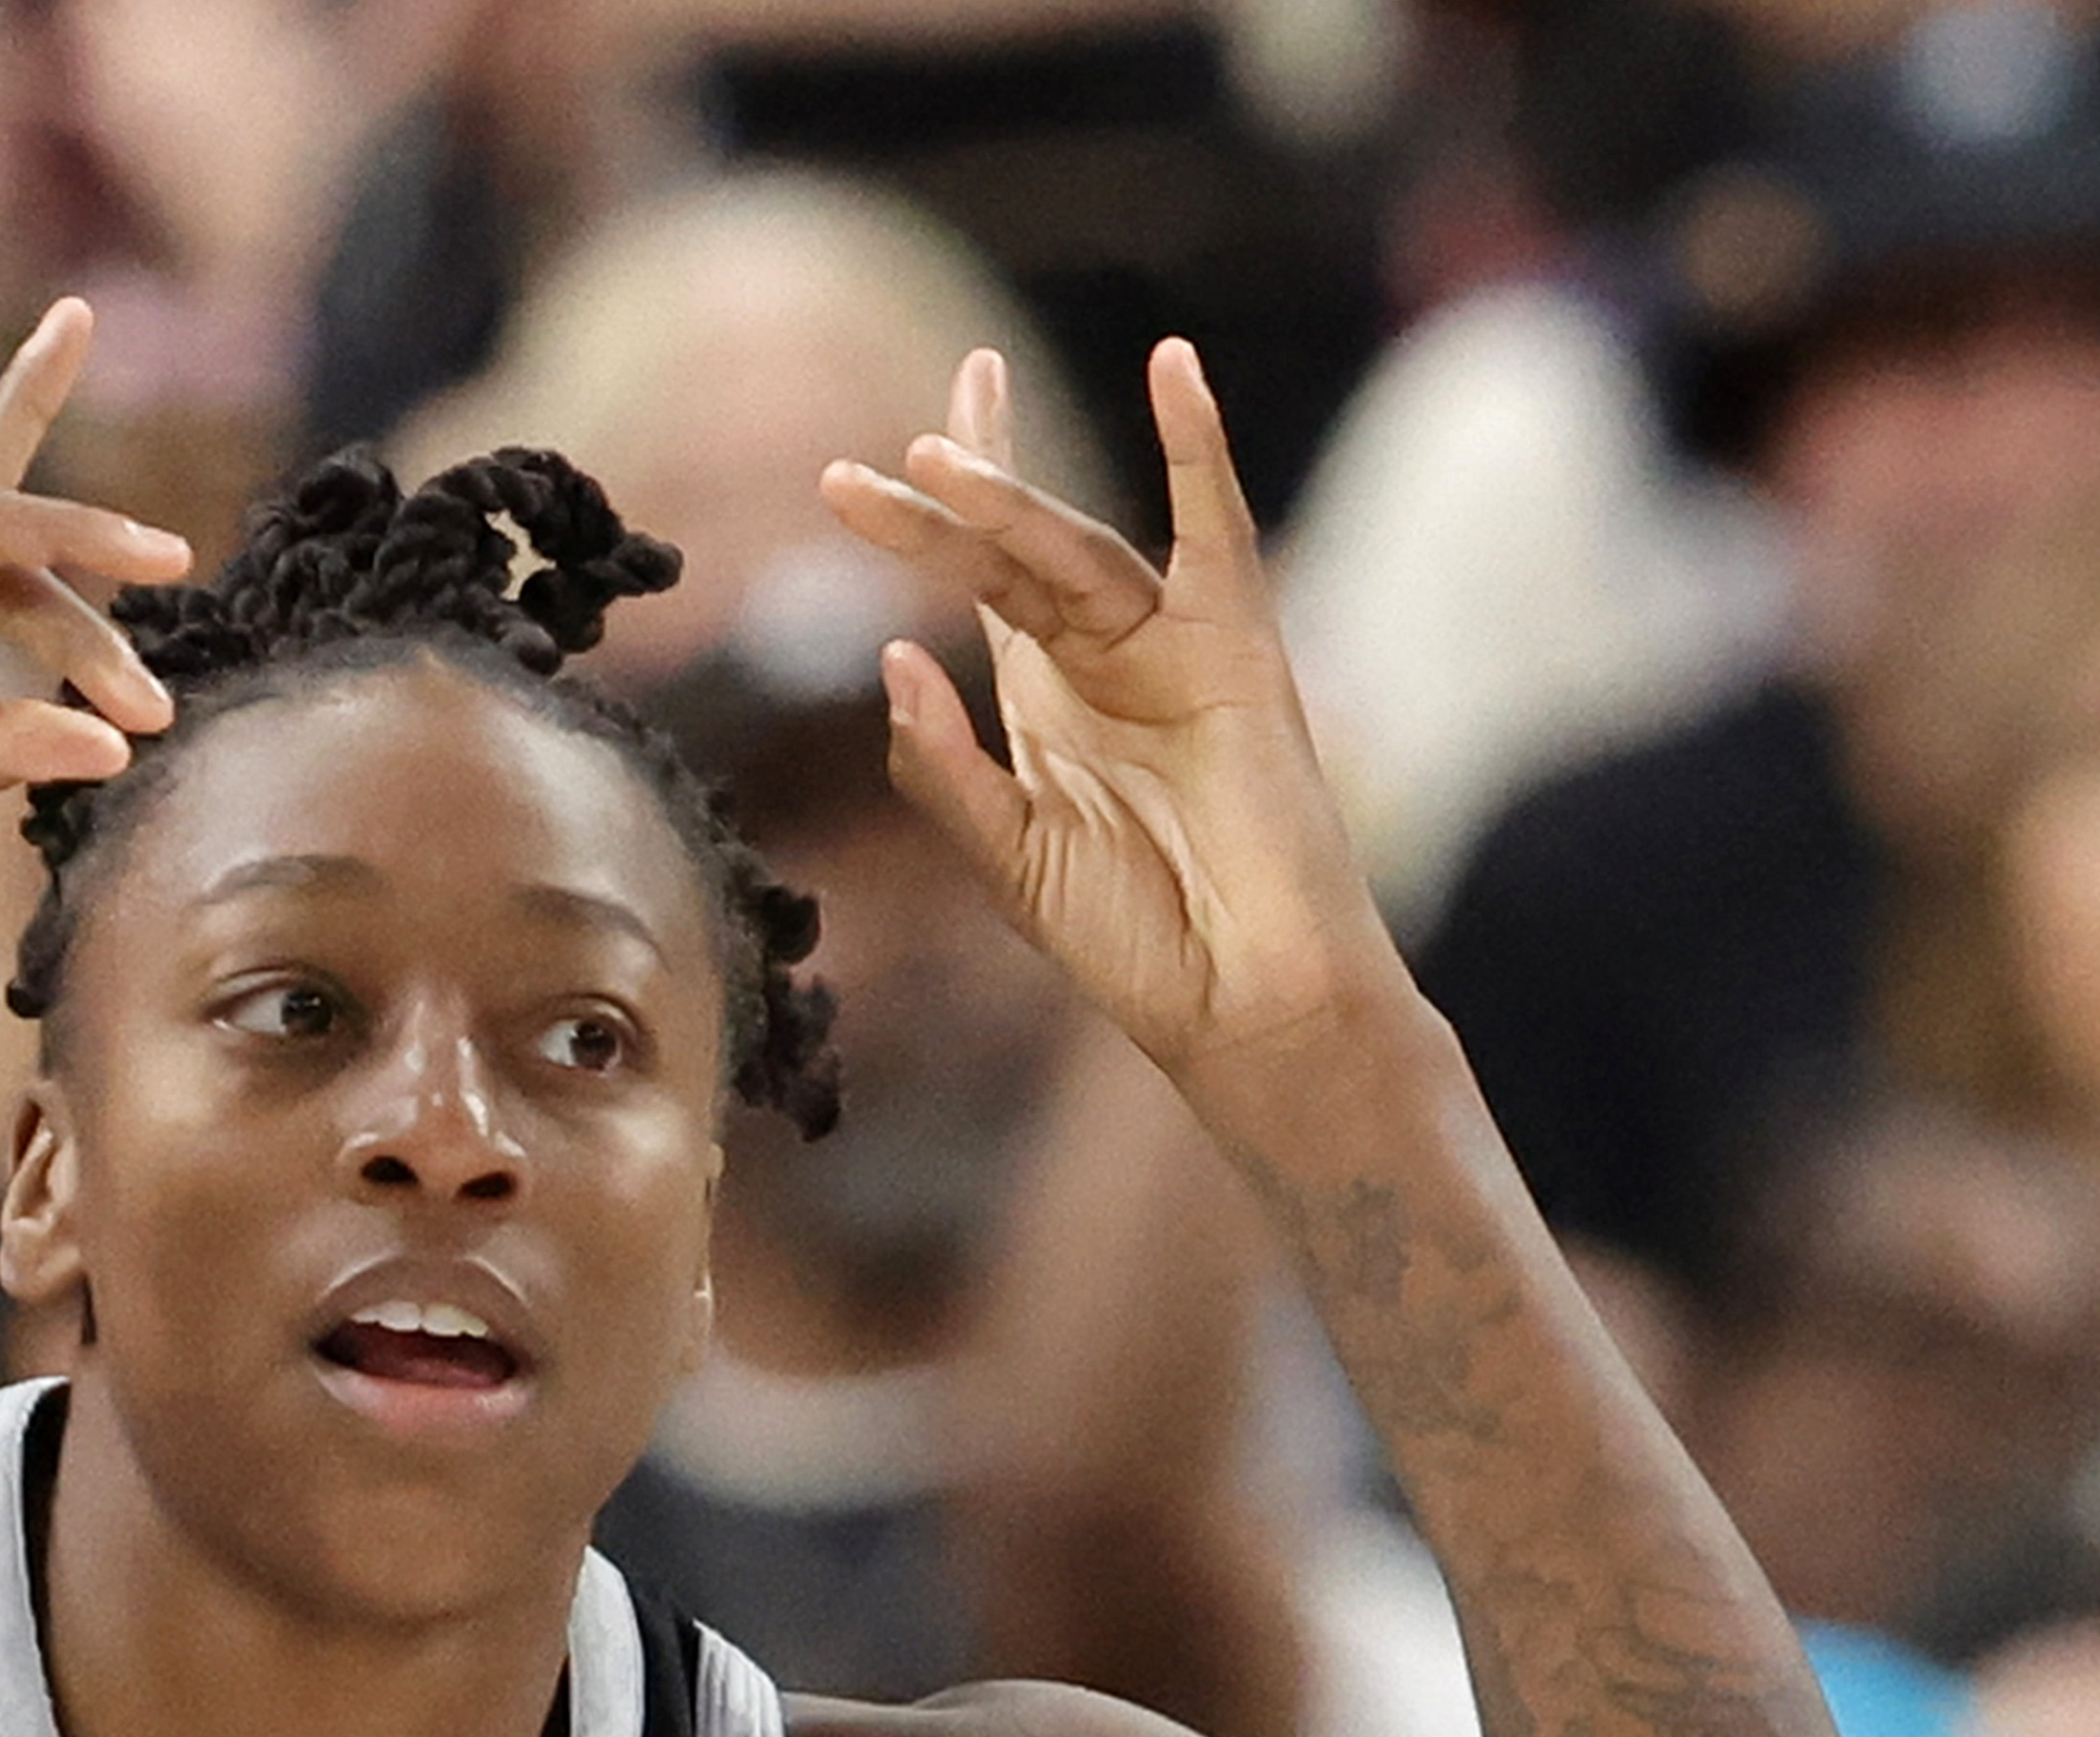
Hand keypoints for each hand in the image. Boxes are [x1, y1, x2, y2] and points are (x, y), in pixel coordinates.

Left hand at [822, 344, 1408, 1101]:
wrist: (1243, 1004)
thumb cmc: (1135, 946)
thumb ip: (943, 768)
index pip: (980, 580)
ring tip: (931, 459)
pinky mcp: (1239, 651)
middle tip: (856, 471)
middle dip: (940, 504)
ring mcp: (1174, 647)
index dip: (934, 516)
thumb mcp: (1007, 860)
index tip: (866, 464)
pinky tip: (1174, 367)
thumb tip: (892, 656)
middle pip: (1010, 553)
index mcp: (1046, 703)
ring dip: (1008, 500)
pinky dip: (1200, 448)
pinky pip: (1220, 532)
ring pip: (1076, 549)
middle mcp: (1105, 660)